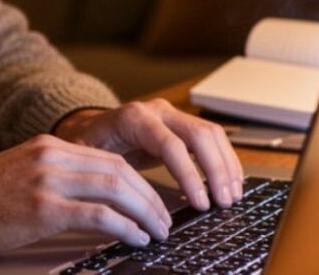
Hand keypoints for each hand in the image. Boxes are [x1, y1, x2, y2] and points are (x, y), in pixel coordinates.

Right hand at [0, 134, 172, 255]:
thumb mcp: (22, 173)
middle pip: (119, 171)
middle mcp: (52, 156)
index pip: (109, 159)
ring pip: (116, 189)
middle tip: (164, 220)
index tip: (154, 202)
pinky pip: (99, 215)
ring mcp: (48, 180)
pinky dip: (125, 227)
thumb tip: (95, 196)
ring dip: (144, 213)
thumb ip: (55, 175)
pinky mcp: (44, 208)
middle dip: (149, 197)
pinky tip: (136, 238)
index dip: (139, 182)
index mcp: (49, 145)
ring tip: (158, 231)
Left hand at [53, 99, 243, 211]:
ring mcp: (172, 115)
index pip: (171, 144)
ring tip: (232, 196)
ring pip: (211, 134)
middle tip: (224, 203)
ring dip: (226, 165)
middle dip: (216, 171)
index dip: (189, 175)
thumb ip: (105, 177)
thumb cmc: (86, 146)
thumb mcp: (86, 160)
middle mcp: (157, 111)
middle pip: (199, 135)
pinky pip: (210, 138)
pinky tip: (230, 182)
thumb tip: (122, 207)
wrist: (87, 126)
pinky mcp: (181, 125)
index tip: (200, 203)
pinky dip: (224, 160)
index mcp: (134, 118)